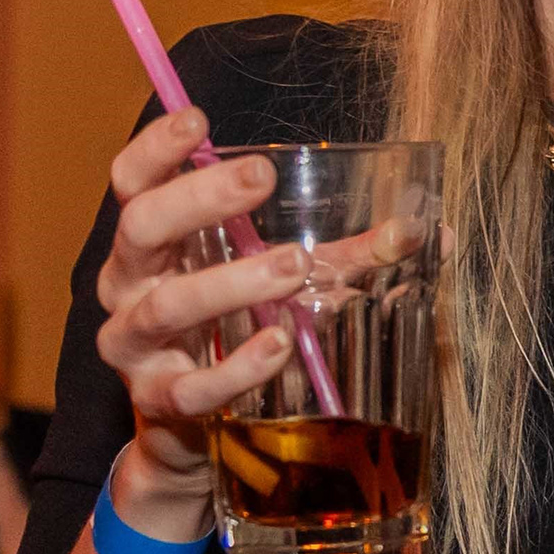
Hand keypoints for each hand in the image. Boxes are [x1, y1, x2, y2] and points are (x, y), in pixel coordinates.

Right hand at [89, 109, 308, 521]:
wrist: (196, 432)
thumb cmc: (237, 331)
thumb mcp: (286, 283)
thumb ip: (347, 257)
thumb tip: (424, 233)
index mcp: (153, 242)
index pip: (133, 182)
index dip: (156, 148)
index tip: (197, 120)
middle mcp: (129, 285)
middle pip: (142, 227)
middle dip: (198, 198)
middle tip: (258, 178)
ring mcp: (135, 347)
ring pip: (166, 305)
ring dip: (231, 283)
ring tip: (293, 268)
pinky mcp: (159, 402)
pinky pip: (192, 385)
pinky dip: (236, 366)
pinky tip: (278, 344)